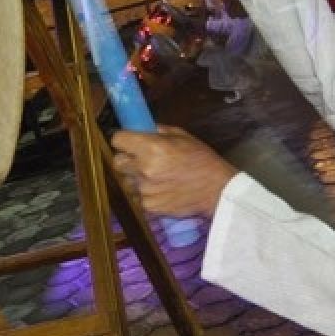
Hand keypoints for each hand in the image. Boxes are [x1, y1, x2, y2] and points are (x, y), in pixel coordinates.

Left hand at [111, 126, 238, 217]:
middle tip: (141, 159)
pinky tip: (161, 189)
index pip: (118, 140)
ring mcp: (145, 190)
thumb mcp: (182, 136)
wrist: (217, 190)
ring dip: (136, 178)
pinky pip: (137, 197)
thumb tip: (142, 129)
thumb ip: (158, 131)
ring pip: (127, 181)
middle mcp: (144, 169)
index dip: (123, 139)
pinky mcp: (149, 206)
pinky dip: (146, 194)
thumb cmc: (202, 160)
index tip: (128, 141)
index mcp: (151, 148)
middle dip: (127, 159)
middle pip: (118, 162)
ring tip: (156, 177)